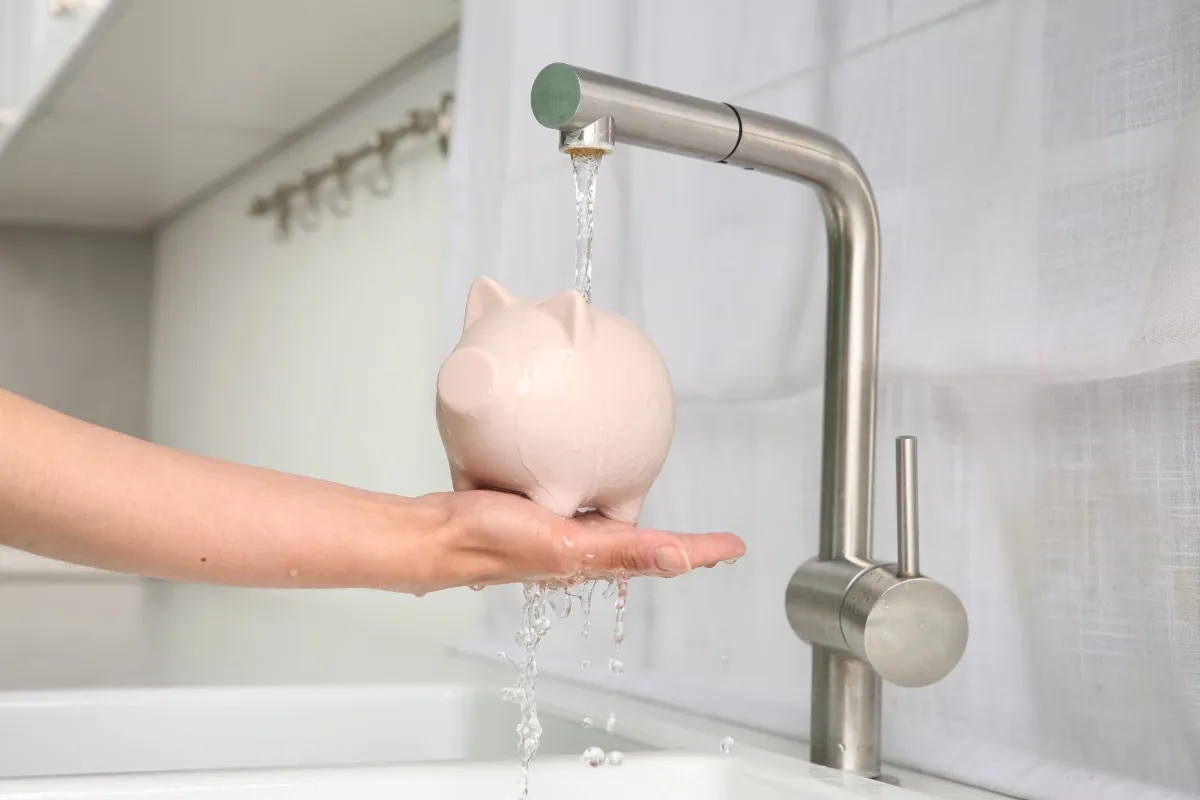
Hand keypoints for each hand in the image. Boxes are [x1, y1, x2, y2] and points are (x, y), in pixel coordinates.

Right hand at [414, 489, 745, 592]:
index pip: (663, 555)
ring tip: (664, 517)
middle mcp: (583, 549)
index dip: (701, 551)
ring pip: (615, 530)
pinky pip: (582, 505)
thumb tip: (678, 560)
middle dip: (678, 545)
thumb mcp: (563, 544)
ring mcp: (561, 534)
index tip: (735, 547)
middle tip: (710, 540)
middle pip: (645, 548)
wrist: (438, 533)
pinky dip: (601, 495)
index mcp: (597, 557)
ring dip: (644, 527)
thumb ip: (619, 553)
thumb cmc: (493, 541)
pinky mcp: (538, 515)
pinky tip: (592, 479)